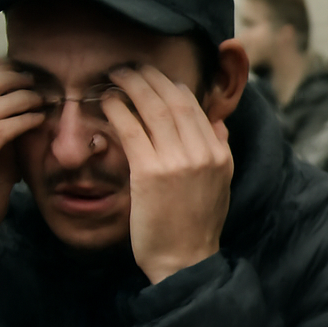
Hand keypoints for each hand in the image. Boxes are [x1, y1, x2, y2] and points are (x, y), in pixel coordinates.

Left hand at [101, 66, 232, 284]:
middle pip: (174, 100)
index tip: (154, 77)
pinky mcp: (150, 174)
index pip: (195, 106)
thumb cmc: (197, 225)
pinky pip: (132, 131)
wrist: (184, 260)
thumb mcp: (221, 184)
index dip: (172, 85)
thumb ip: (220, 151)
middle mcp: (202, 153)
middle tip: (129, 66)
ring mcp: (177, 162)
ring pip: (153, 109)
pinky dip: (119, 111)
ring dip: (131, 86)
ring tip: (115, 76)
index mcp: (219, 154)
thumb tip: (216, 125)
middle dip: (150, 77)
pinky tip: (107, 102)